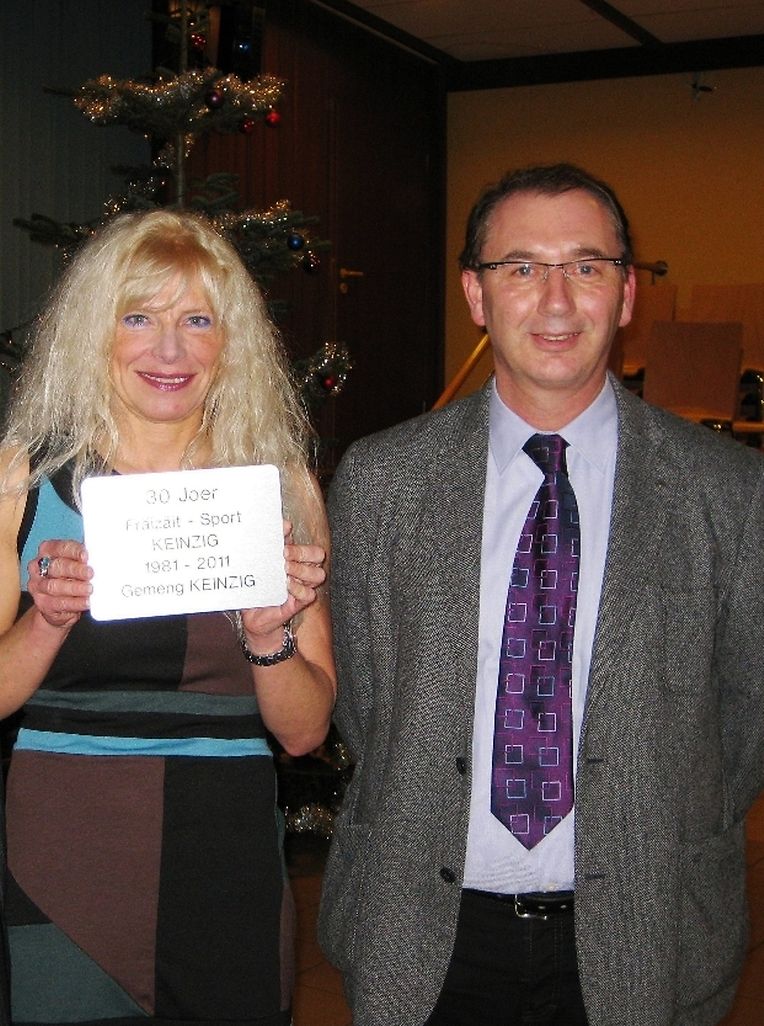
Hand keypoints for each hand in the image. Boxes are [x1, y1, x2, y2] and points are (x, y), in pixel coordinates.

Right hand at [27, 540, 92, 629]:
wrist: (60, 604)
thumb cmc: (72, 577)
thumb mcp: (77, 563)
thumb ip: (84, 559)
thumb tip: (101, 558)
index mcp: (48, 550)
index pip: (60, 547)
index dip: (74, 551)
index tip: (86, 556)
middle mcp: (38, 567)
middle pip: (57, 566)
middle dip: (75, 570)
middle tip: (90, 573)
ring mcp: (38, 586)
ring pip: (54, 586)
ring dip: (75, 588)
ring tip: (90, 589)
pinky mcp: (42, 603)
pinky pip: (58, 603)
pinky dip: (74, 603)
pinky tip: (85, 602)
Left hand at [240, 521, 326, 652]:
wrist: (253, 614)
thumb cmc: (259, 587)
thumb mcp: (262, 563)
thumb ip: (271, 543)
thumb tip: (282, 525)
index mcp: (297, 560)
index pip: (311, 547)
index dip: (301, 538)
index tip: (286, 535)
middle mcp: (302, 573)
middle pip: (318, 556)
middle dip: (302, 552)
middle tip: (285, 553)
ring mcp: (301, 588)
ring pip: (318, 575)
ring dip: (301, 570)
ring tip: (285, 570)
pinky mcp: (297, 604)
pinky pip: (309, 595)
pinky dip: (298, 589)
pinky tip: (286, 585)